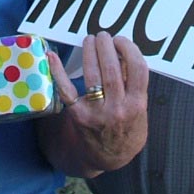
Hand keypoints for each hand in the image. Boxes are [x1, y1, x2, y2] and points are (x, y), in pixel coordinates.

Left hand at [45, 32, 147, 173]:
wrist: (109, 157)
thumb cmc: (127, 129)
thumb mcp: (141, 110)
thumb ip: (135, 86)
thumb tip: (124, 54)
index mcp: (137, 105)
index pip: (137, 69)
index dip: (129, 49)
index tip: (122, 41)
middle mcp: (118, 108)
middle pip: (112, 68)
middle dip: (107, 46)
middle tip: (103, 35)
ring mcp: (97, 112)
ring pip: (92, 75)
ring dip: (90, 52)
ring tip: (90, 40)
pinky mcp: (78, 115)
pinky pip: (66, 91)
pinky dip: (58, 72)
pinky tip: (53, 57)